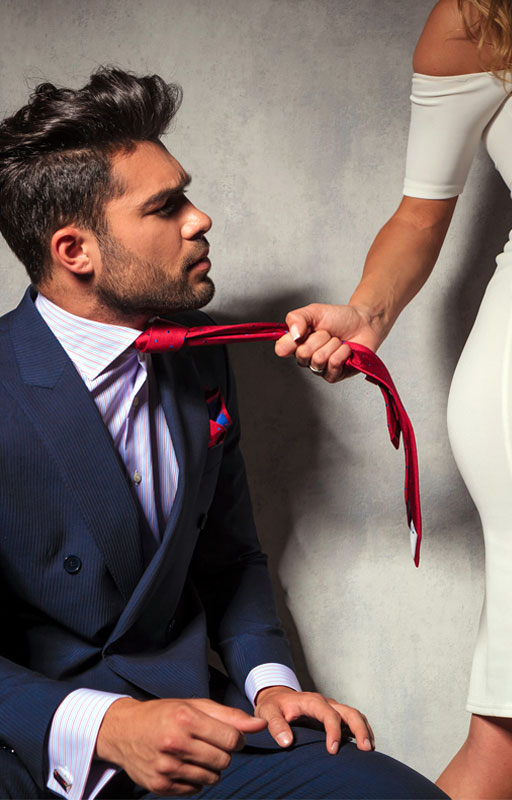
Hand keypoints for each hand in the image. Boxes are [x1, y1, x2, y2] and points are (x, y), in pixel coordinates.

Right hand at [96, 696, 266, 795]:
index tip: (228, 735)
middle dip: (223, 753)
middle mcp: (174, 743)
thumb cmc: (164, 714)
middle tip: (209, 743)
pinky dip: (195, 779)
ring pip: (212, 778)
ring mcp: (166, 767)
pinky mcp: (160, 785)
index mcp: (185, 718)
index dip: (236, 739)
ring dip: (211, 767)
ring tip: (196, 753)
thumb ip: (230, 716)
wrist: (124, 731)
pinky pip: (195, 789)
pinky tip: (183, 764)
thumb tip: (261, 725)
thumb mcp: (195, 706)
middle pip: (223, 760)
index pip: (231, 739)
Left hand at [254, 686, 374, 753]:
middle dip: (360, 729)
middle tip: (365, 749)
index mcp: (311, 701)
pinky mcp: (333, 715)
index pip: (329, 714)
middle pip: (349, 712)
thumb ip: (275, 725)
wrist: (276, 697)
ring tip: (369, 749)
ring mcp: (331, 708)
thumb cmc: (272, 706)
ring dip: (364, 730)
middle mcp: (325, 703)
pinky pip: (352, 720)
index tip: (333, 750)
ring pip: (354, 715)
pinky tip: (362, 745)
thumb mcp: (268, 713)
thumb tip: (287, 742)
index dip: (333, 731)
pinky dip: (360, 730)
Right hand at [275, 303, 382, 382]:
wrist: (363, 322)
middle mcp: (306, 358)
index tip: (304, 332)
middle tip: (327, 333)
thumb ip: (296, 318)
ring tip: (337, 340)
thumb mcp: (314, 311)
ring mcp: (320, 368)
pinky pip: (332, 366)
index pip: (282, 349)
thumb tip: (293, 335)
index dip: (292, 341)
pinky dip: (341, 353)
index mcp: (297, 343)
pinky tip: (345, 348)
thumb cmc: (339, 318)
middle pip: (302, 354)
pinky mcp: (335, 375)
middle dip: (319, 339)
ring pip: (318, 360)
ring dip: (332, 345)